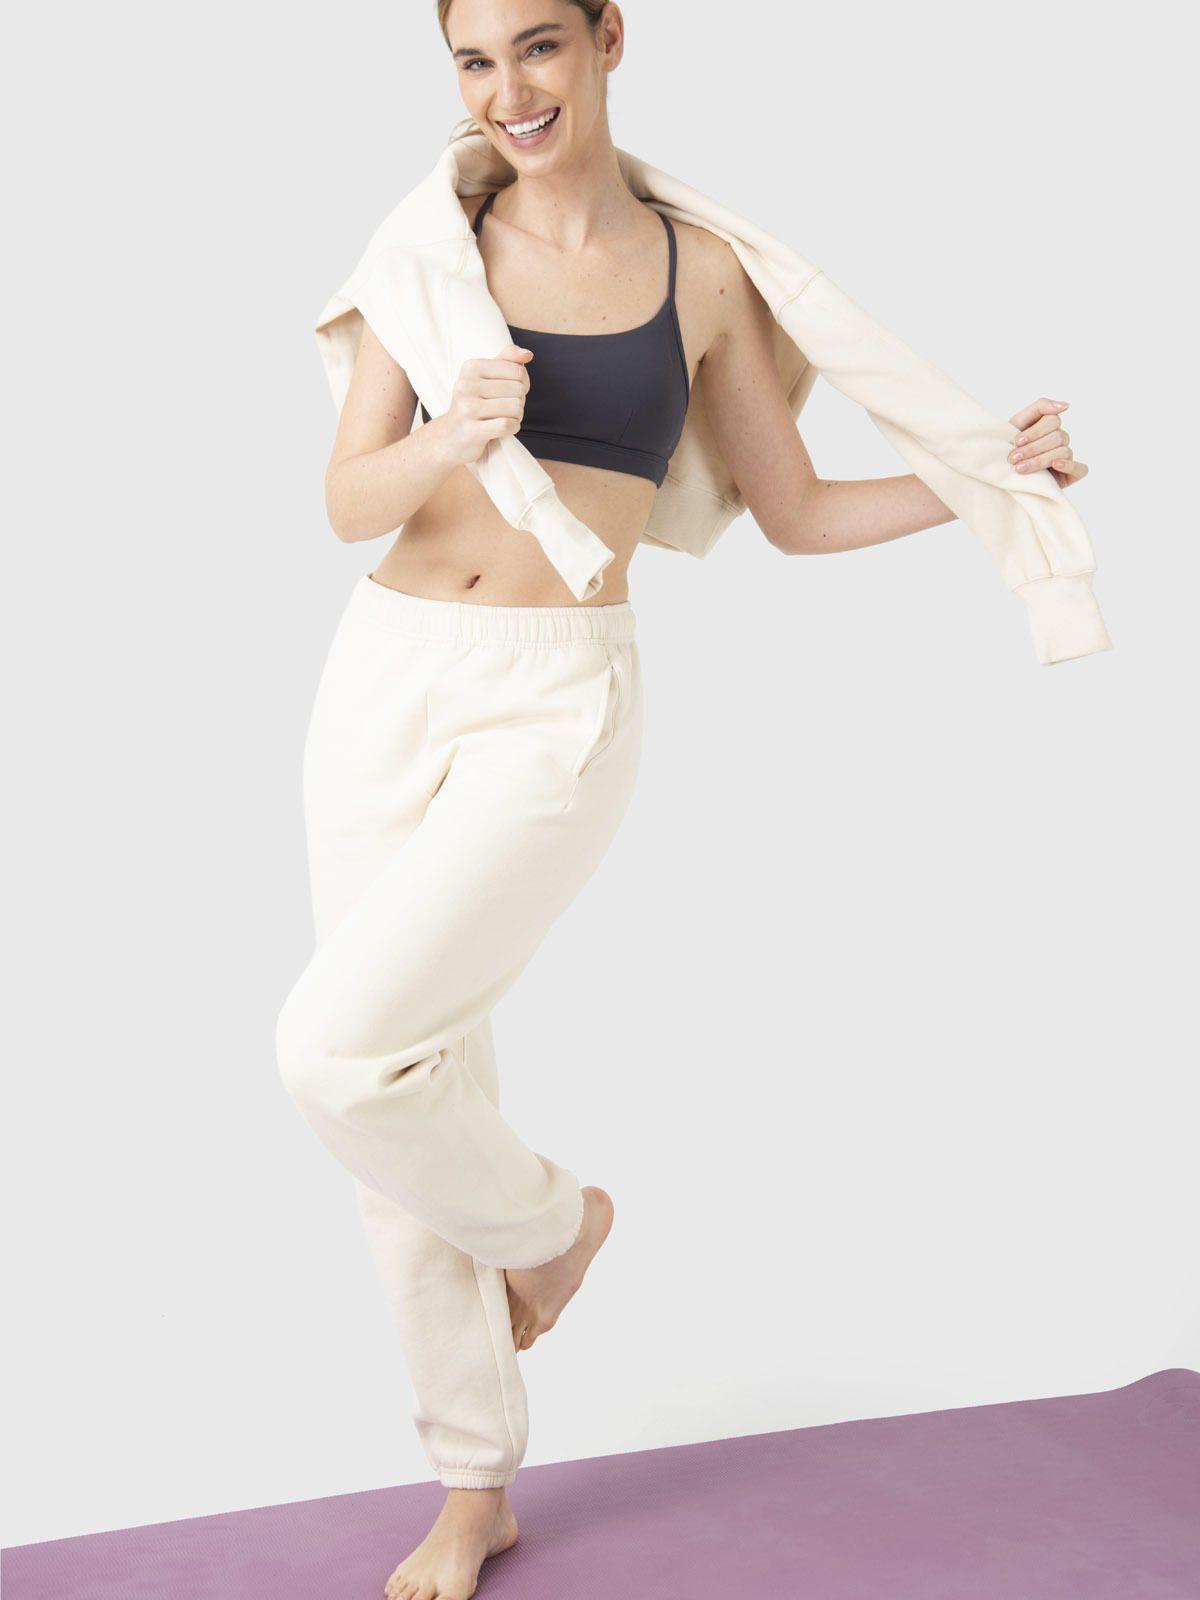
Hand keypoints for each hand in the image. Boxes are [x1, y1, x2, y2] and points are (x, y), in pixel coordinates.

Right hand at [441, 343, 533, 464]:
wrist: (450, 437)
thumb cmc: (473, 404)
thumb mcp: (486, 377)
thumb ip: (507, 360)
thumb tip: (527, 354)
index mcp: (471, 368)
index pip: (518, 371)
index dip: (522, 384)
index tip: (509, 392)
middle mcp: (466, 385)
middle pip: (518, 390)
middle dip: (519, 402)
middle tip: (504, 409)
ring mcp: (467, 408)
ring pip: (515, 407)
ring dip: (516, 416)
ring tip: (502, 418)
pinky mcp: (471, 430)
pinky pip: (507, 425)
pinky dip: (512, 428)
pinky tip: (503, 429)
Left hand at [1007, 397, 1088, 488]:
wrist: (1001, 474)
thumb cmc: (1008, 447)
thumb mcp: (1018, 423)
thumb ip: (1040, 407)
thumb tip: (1066, 405)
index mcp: (1050, 426)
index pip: (1052, 421)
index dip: (1035, 432)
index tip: (1016, 441)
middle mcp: (1061, 440)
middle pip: (1057, 437)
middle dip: (1033, 448)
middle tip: (1013, 458)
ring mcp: (1066, 457)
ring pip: (1063, 452)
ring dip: (1040, 460)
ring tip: (1020, 468)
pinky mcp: (1071, 475)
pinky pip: (1081, 469)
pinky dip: (1069, 466)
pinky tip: (1055, 465)